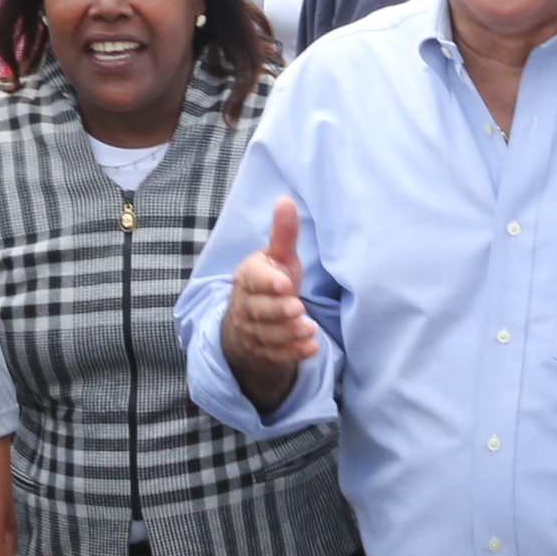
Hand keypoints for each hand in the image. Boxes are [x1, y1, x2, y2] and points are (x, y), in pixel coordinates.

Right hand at [217, 197, 318, 403]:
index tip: (285, 283)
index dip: (268, 282)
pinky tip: (310, 349)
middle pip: (258, 310)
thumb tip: (285, 199)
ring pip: (267, 335)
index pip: (253, 280)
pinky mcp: (264, 351)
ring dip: (288, 334)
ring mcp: (253, 331)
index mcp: (248, 278)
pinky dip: (293, 354)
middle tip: (297, 308)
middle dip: (278, 311)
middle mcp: (246, 305)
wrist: (253, 320)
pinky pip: (276, 356)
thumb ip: (283, 234)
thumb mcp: (278, 258)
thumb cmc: (272, 281)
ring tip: (309, 329)